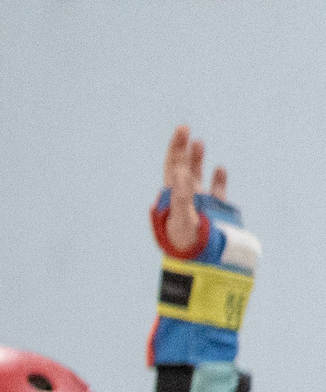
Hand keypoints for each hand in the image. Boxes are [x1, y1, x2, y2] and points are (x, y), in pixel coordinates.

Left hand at [163, 124, 227, 249]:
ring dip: (197, 160)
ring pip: (197, 177)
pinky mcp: (215, 211)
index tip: (182, 130)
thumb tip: (180, 172)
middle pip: (181, 168)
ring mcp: (199, 203)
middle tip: (184, 129)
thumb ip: (181, 196)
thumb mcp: (181, 217)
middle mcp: (184, 197)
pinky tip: (219, 170)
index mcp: (172, 196)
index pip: (172, 167)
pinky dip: (217, 180)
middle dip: (182, 149)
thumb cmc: (184, 242)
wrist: (200, 261)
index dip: (176, 148)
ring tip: (198, 143)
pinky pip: (216, 192)